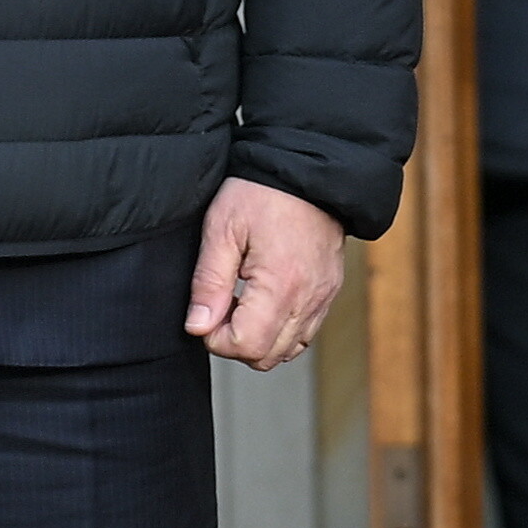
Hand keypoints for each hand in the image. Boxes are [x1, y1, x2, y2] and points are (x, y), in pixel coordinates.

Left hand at [187, 179, 346, 367]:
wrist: (307, 170)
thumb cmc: (263, 192)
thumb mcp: (222, 229)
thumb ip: (209, 283)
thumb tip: (198, 326)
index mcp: (281, 284)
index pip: (246, 346)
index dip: (216, 338)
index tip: (207, 312)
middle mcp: (308, 298)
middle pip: (267, 357)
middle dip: (236, 342)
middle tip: (221, 307)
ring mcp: (323, 297)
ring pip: (287, 351)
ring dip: (259, 338)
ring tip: (243, 301)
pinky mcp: (329, 292)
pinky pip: (304, 333)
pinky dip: (280, 330)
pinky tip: (264, 301)